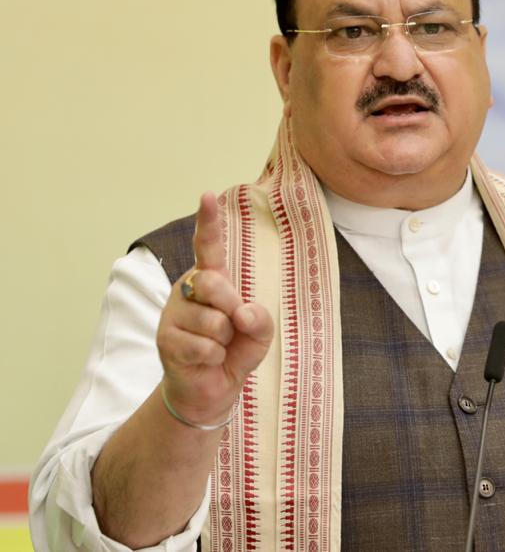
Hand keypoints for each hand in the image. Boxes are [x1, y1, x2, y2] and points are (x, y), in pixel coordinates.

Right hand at [156, 192, 273, 424]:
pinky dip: (214, 356)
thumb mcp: (260, 332)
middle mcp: (188, 289)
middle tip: (231, 326)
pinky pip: (204, 344)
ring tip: (218, 345)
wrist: (212, 388)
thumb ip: (261, 318)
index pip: (208, 246)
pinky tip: (207, 359)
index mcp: (212, 279)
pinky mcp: (165, 339)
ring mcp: (173, 313)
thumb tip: (242, 312)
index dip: (208, 222)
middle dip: (231, 307)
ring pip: (212, 320)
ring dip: (224, 338)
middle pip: (213, 283)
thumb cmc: (236, 350)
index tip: (207, 195)